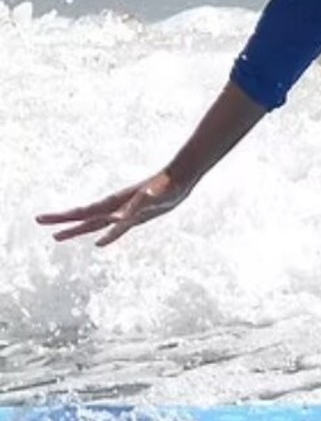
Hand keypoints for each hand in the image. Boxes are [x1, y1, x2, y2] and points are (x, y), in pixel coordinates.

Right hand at [36, 170, 191, 246]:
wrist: (182, 177)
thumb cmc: (170, 184)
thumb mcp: (156, 194)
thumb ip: (141, 201)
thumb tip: (124, 214)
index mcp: (116, 202)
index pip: (84, 211)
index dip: (64, 217)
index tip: (42, 219)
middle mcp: (117, 206)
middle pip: (84, 216)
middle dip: (62, 222)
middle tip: (39, 222)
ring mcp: (126, 211)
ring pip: (96, 223)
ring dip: (78, 230)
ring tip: (58, 237)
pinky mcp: (137, 216)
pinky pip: (116, 229)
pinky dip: (106, 236)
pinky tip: (99, 243)